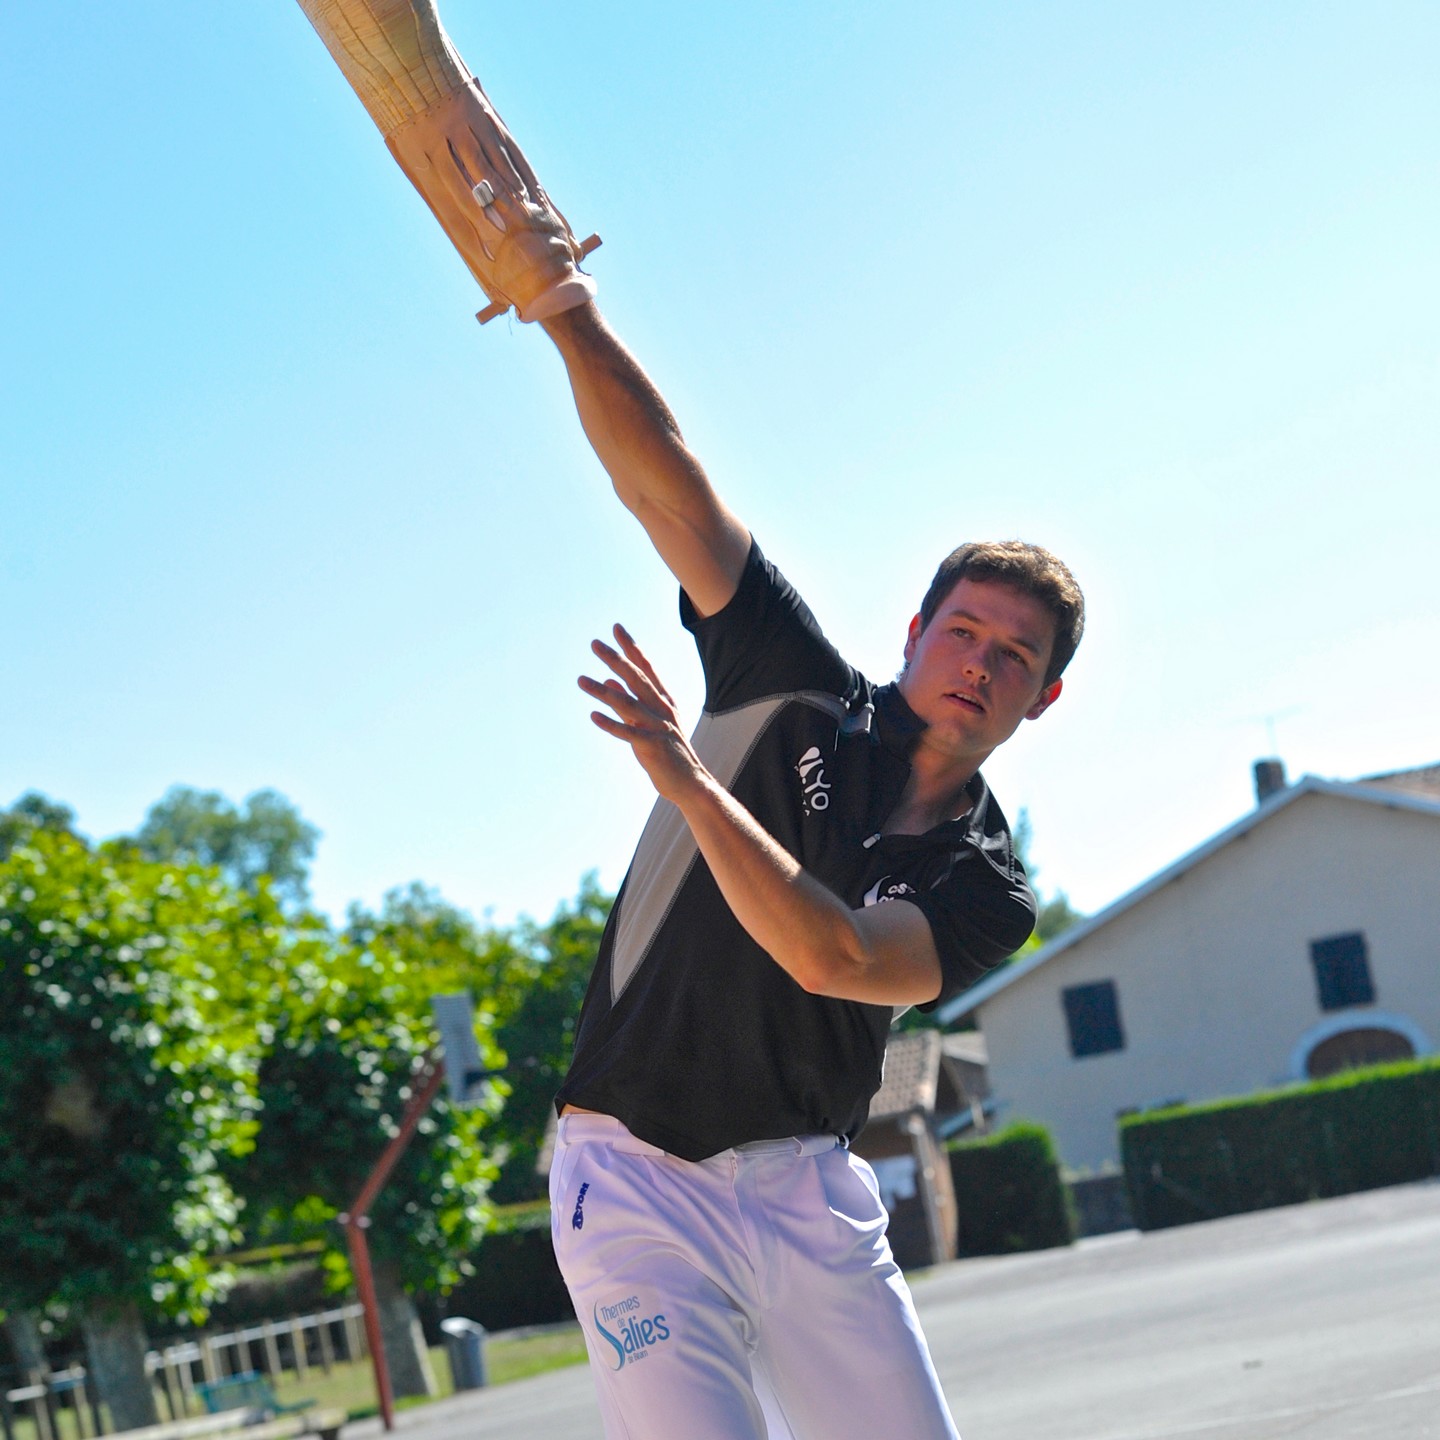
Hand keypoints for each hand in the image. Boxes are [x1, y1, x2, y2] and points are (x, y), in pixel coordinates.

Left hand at [579, 626, 707, 802]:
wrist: (690, 783)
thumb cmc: (667, 754)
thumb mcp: (646, 724)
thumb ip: (626, 704)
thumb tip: (608, 682)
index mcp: (662, 702)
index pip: (645, 668)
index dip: (631, 648)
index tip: (616, 628)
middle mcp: (661, 709)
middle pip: (636, 679)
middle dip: (614, 659)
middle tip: (594, 644)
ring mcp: (658, 727)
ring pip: (627, 703)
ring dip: (602, 692)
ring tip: (580, 680)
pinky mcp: (652, 747)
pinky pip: (629, 733)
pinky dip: (611, 724)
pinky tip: (593, 716)